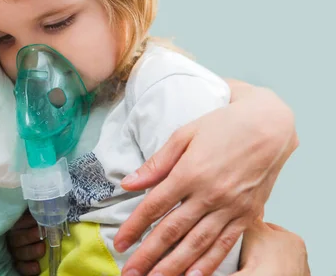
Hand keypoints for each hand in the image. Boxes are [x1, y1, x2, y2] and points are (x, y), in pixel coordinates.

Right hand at [7, 211, 45, 275]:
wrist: (38, 241)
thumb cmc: (38, 225)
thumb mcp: (34, 216)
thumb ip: (35, 212)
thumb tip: (42, 205)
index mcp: (15, 224)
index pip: (17, 222)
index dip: (26, 221)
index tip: (37, 220)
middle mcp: (12, 238)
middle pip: (17, 238)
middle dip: (29, 236)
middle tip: (42, 233)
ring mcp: (14, 251)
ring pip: (19, 253)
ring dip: (31, 251)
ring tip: (42, 248)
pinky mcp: (18, 263)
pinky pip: (20, 267)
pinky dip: (28, 268)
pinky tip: (36, 267)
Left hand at [115, 84, 297, 275]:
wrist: (269, 126)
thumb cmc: (223, 126)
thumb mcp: (184, 135)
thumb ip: (156, 163)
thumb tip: (129, 183)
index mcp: (190, 172)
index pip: (154, 207)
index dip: (134, 228)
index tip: (118, 244)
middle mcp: (209, 194)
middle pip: (172, 231)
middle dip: (148, 255)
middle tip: (130, 273)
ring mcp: (230, 207)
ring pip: (197, 244)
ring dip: (174, 266)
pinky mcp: (247, 215)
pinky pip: (225, 245)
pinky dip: (208, 264)